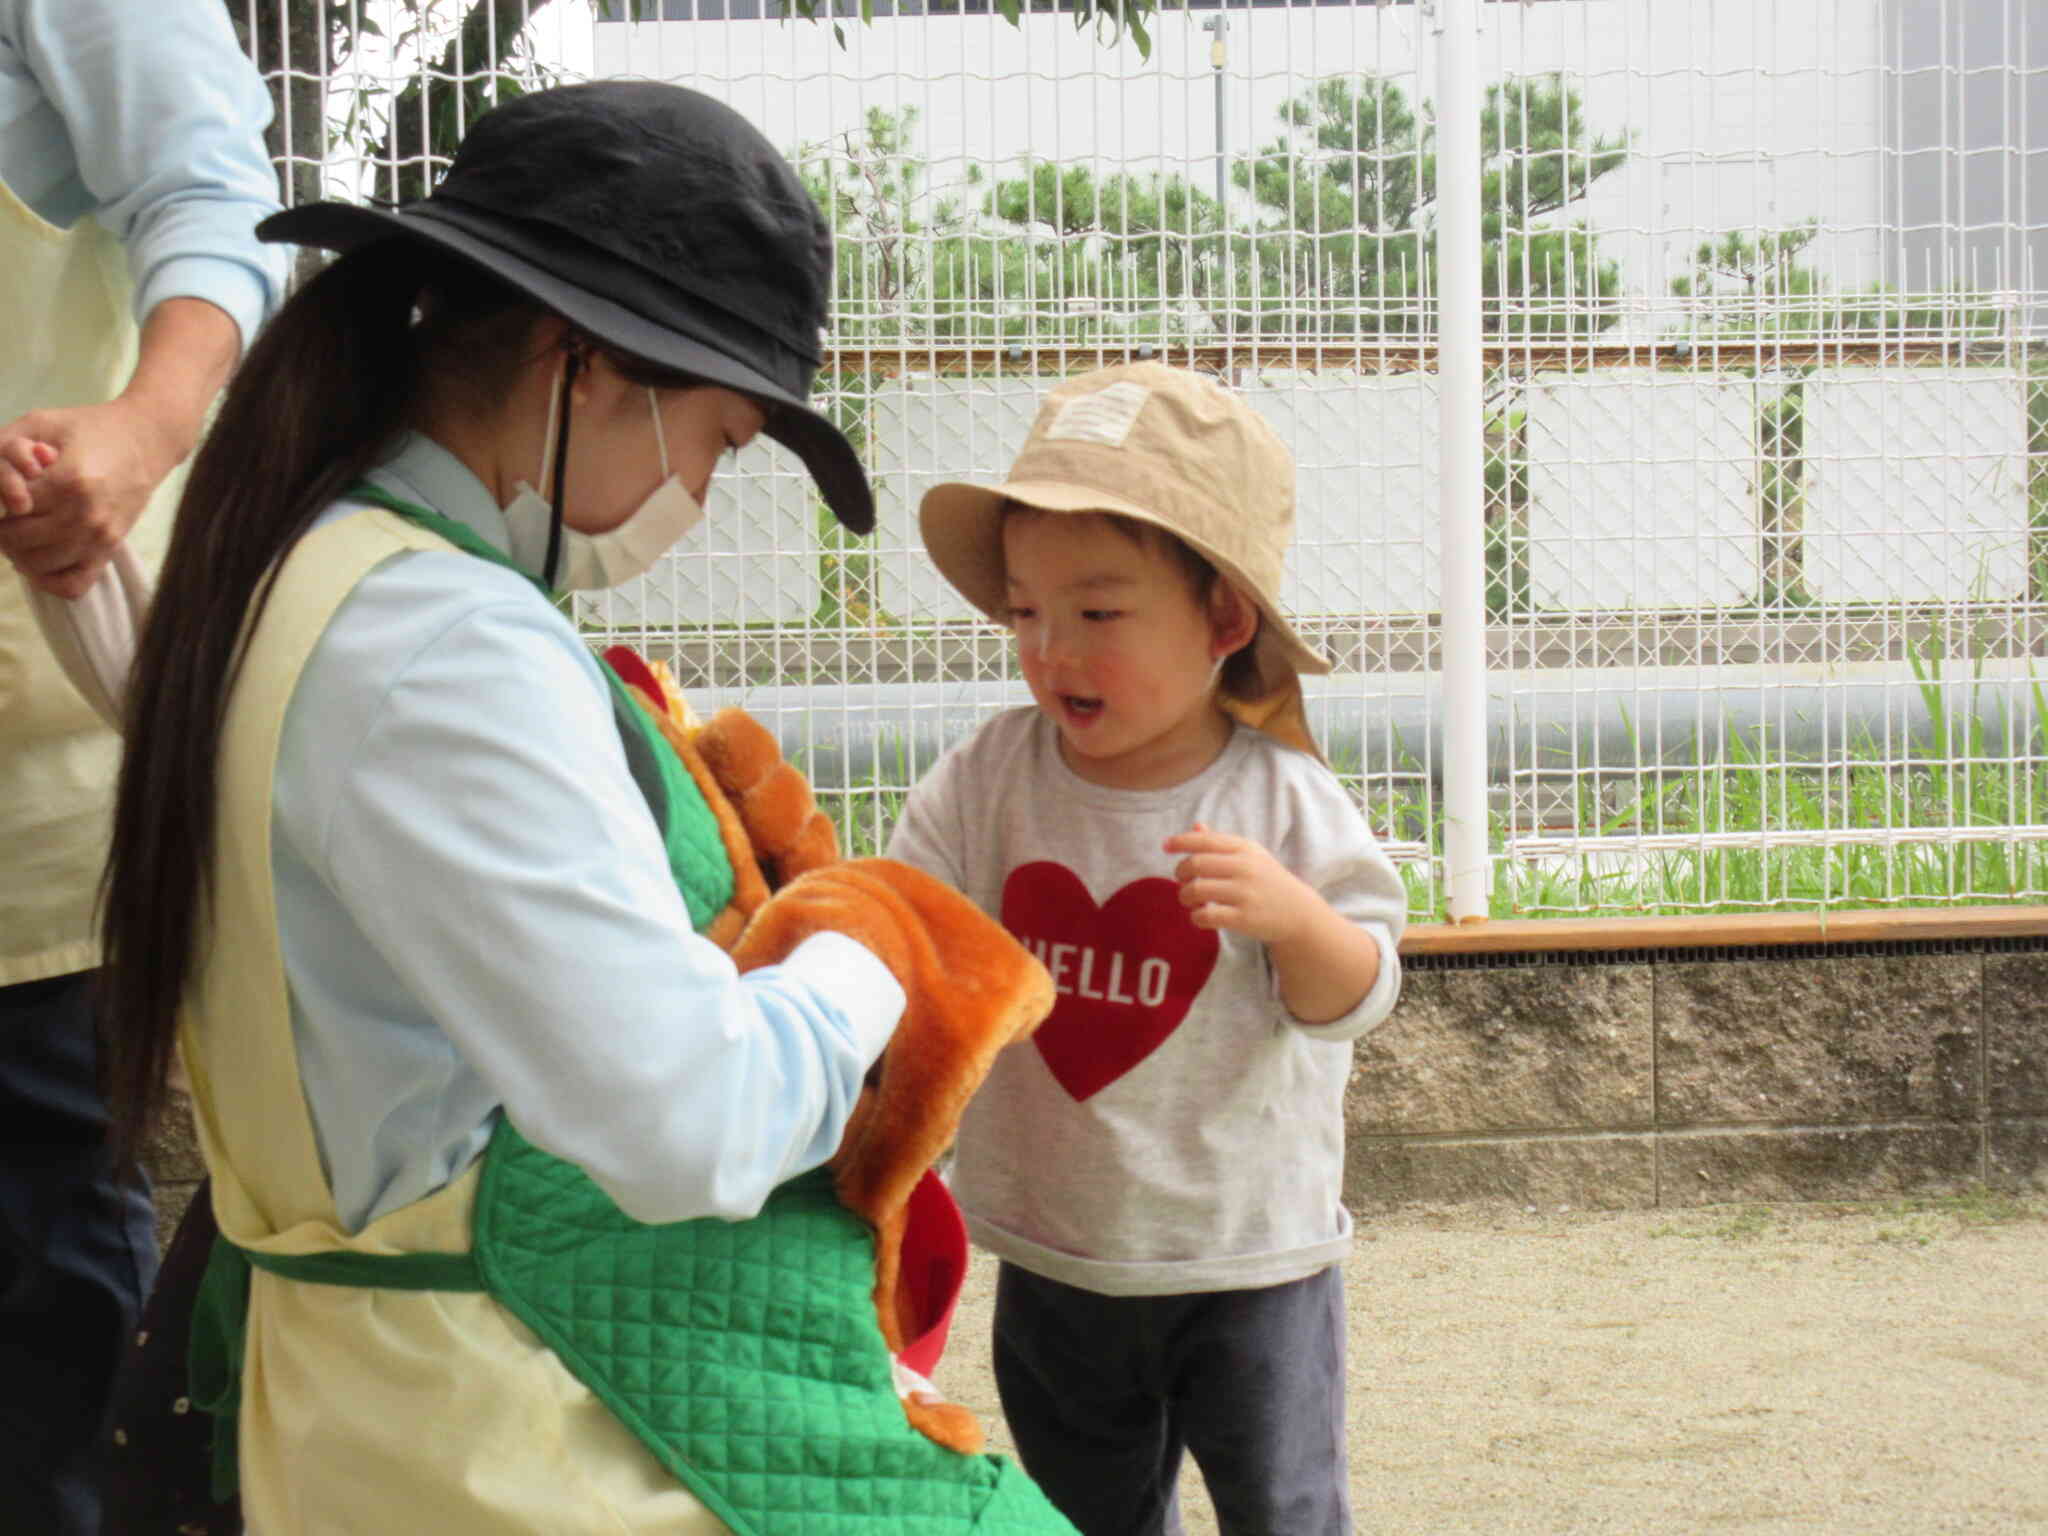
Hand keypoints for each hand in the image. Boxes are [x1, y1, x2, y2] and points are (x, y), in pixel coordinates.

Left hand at [0, 398, 188, 596]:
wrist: (146, 441)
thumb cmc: (89, 428)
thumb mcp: (39, 422)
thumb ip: (5, 451)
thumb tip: (7, 498)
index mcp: (69, 481)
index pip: (11, 507)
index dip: (2, 497)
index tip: (11, 491)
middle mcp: (86, 515)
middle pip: (18, 542)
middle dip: (3, 529)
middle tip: (10, 516)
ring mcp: (101, 537)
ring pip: (38, 566)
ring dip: (19, 553)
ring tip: (23, 535)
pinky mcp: (110, 549)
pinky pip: (72, 585)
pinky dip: (49, 581)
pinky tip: (42, 561)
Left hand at [1165, 821, 1322, 943]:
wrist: (1299, 913)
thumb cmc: (1268, 881)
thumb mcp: (1250, 856)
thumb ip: (1221, 843)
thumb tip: (1195, 826)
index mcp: (1244, 849)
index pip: (1205, 840)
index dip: (1181, 841)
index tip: (1165, 846)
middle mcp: (1245, 867)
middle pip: (1195, 864)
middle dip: (1180, 873)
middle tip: (1182, 881)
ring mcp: (1245, 893)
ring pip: (1196, 890)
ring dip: (1185, 896)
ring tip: (1190, 901)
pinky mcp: (1244, 918)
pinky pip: (1206, 916)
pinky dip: (1196, 917)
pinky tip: (1201, 916)